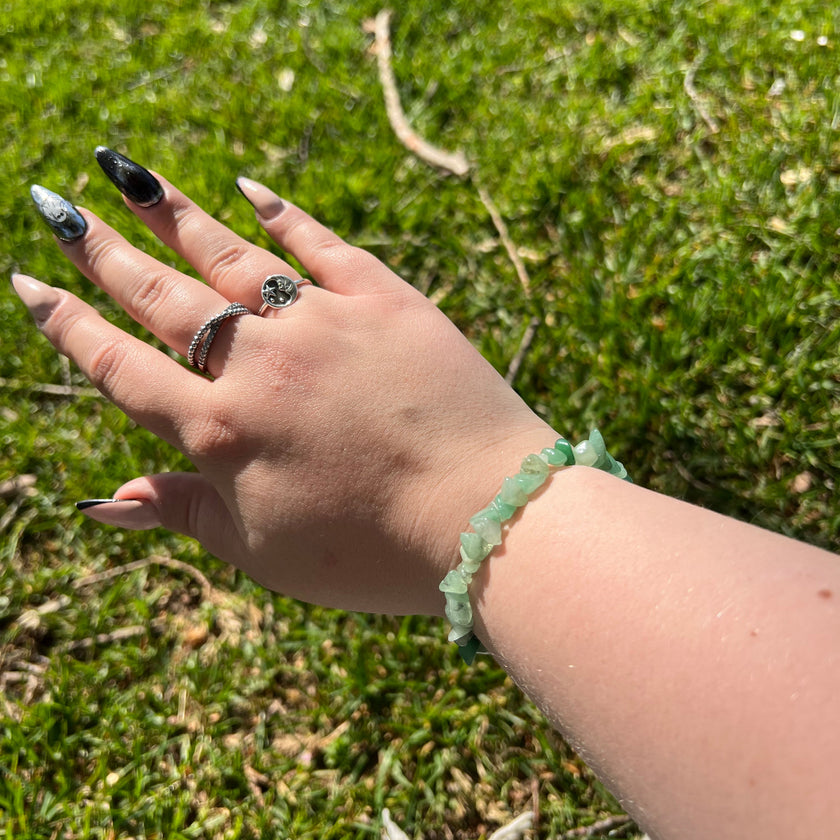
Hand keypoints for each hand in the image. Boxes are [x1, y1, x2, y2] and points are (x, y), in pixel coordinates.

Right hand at [15, 156, 553, 615]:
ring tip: (129, 176)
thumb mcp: (265, 550)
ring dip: (175, 215)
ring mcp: (326, 325)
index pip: (122, 368)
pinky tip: (251, 189)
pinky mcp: (388, 302)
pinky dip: (285, 215)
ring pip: (231, 258)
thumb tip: (103, 503)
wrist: (486, 516)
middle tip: (58, 207)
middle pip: (162, 299)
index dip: (70, 327)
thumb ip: (184, 514)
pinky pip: (325, 245)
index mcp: (221, 432)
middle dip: (103, 253)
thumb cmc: (373, 552)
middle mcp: (261, 366)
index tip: (33, 283)